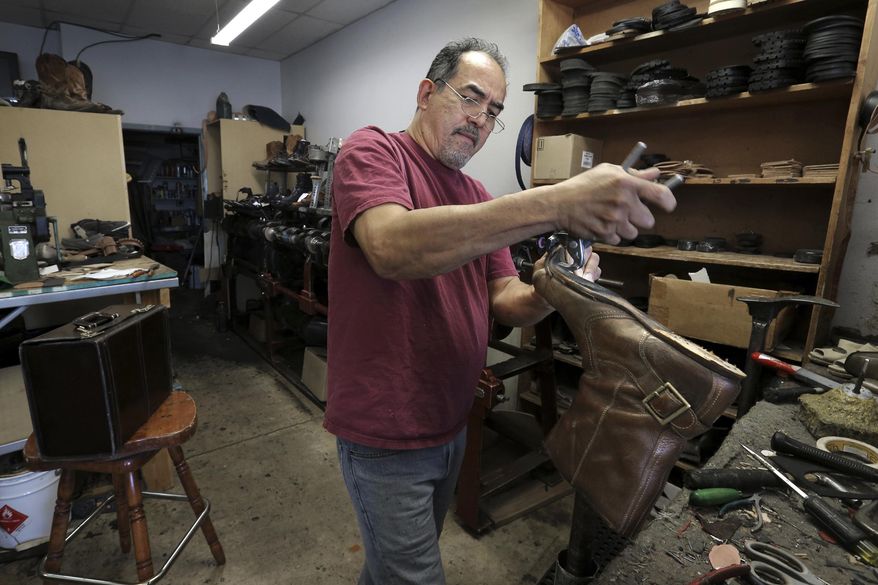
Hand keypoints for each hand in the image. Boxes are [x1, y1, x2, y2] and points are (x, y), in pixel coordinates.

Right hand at [551, 163, 676, 244]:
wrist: (560, 204)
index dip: (668, 202)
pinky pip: (619, 240)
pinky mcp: (605, 234)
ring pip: (634, 233)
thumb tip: (655, 174)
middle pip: (649, 221)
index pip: (661, 195)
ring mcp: (615, 221)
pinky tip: (602, 224)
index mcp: (627, 184)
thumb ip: (634, 175)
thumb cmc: (584, 185)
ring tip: (611, 218)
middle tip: (628, 213)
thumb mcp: (608, 172)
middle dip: (640, 218)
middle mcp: (624, 203)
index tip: (667, 206)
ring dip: (626, 228)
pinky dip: (612, 235)